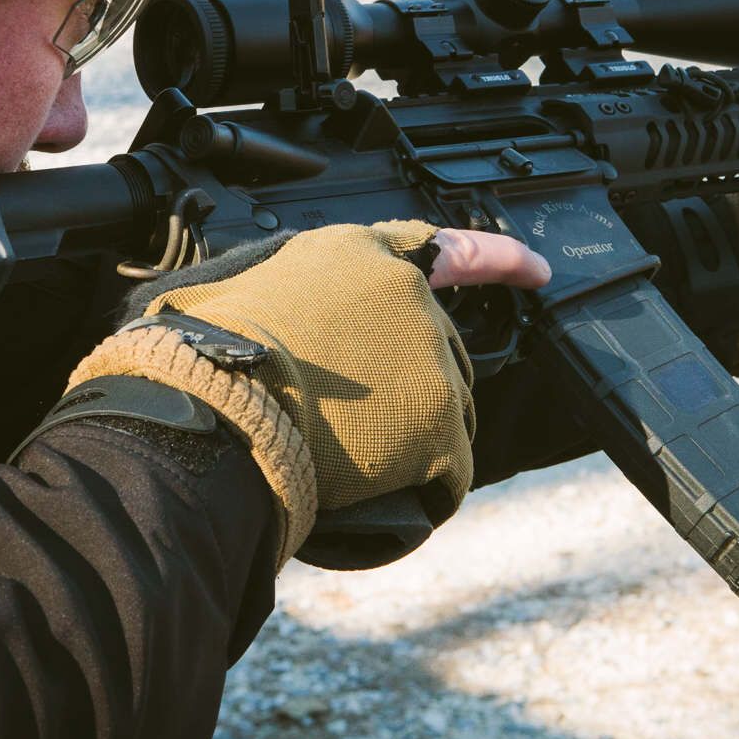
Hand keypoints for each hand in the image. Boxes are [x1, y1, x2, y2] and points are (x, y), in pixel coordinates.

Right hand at [65, 223, 547, 566]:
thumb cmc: (202, 361)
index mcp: (354, 253)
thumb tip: (294, 325)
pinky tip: (375, 491)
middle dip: (405, 392)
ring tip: (343, 454)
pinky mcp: (439, 415)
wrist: (209, 416)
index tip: (537, 270)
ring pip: (445, 413)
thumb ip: (297, 294)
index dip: (497, 259)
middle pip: (435, 353)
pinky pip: (448, 469)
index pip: (444, 247)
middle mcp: (403, 292)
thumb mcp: (242, 290)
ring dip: (408, 441)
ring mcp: (428, 353)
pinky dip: (419, 488)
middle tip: (344, 422)